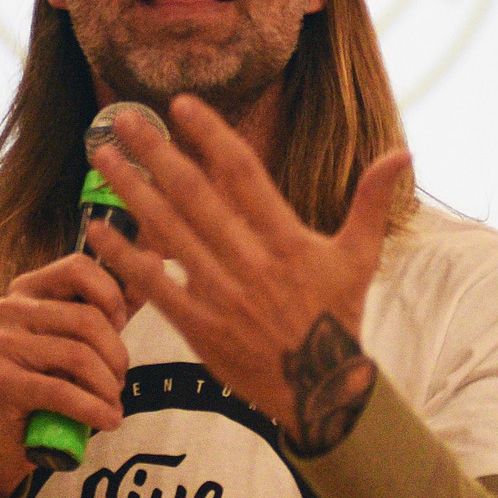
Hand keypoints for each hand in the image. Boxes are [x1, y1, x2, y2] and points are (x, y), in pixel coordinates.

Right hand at [0, 253, 132, 497]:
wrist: (3, 436)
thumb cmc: (47, 379)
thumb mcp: (82, 337)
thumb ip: (115, 302)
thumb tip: (155, 260)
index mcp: (28, 288)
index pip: (79, 267)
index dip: (112, 295)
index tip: (120, 327)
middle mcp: (9, 307)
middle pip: (86, 317)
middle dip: (116, 354)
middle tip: (121, 379)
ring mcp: (0, 342)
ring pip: (78, 356)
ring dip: (107, 386)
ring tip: (113, 403)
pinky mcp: (0, 380)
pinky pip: (62, 391)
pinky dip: (94, 409)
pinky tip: (108, 420)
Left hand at [85, 95, 410, 442]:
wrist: (322, 392)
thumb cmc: (337, 316)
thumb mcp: (360, 258)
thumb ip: (371, 202)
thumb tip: (402, 153)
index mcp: (288, 239)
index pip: (243, 174)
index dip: (210, 136)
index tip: (180, 105)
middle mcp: (252, 262)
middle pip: (195, 195)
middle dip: (156, 152)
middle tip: (122, 118)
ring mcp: (223, 295)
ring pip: (169, 233)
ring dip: (132, 191)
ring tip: (102, 156)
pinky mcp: (200, 327)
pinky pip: (155, 286)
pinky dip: (125, 257)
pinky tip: (96, 228)